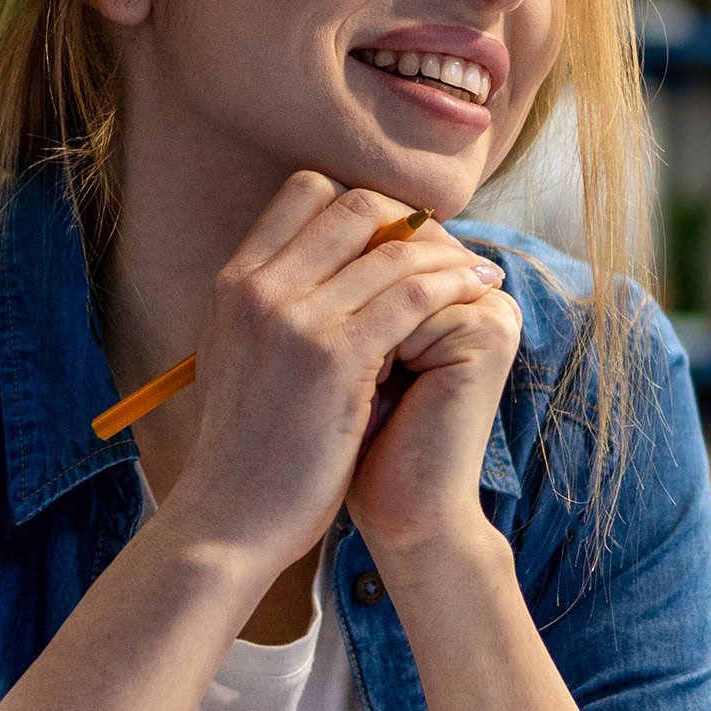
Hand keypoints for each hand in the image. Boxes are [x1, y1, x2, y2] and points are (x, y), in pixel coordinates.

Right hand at [154, 174, 507, 568]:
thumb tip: (326, 266)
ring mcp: (294, 319)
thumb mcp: (237, 355)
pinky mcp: (334, 357)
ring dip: (447, 255)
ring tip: (480, 274)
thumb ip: (270, 307)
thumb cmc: (245, 449)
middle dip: (410, 220)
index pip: (307, 192)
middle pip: (353, 204)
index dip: (363, 204)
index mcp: (234, 282)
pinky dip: (453, 287)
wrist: (231, 518)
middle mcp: (259, 288)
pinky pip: (412, 295)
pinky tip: (479, 296)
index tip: (400, 237)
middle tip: (448, 249)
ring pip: (392, 248)